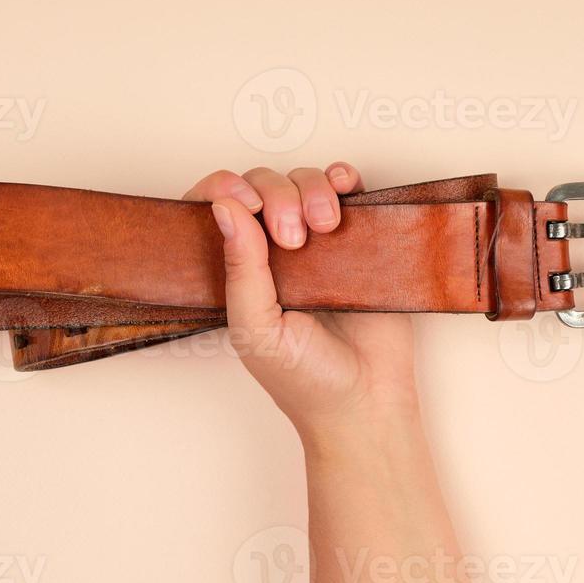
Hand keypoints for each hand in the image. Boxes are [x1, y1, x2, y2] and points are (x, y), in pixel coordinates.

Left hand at [184, 163, 419, 441]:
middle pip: (261, 186)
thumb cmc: (307, 380)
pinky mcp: (355, 240)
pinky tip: (343, 189)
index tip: (241, 203)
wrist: (367, 403)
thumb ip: (240, 270)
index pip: (216, 210)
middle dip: (274, 196)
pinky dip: (341, 178)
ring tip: (324, 227)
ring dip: (310, 189)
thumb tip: (224, 208)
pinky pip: (345, 190)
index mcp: (237, 273)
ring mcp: (315, 244)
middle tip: (292, 237)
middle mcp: (273, 253)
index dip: (223, 191)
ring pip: (301, 182)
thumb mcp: (257, 330)